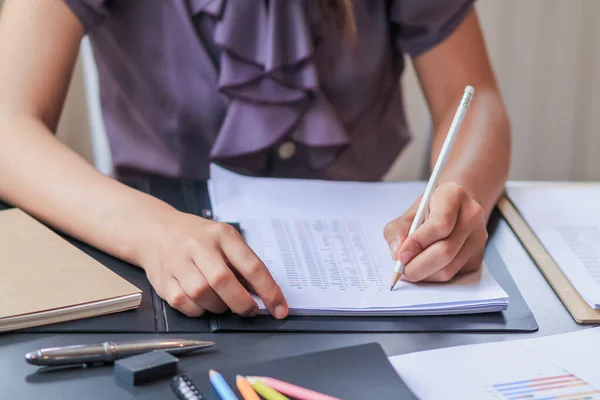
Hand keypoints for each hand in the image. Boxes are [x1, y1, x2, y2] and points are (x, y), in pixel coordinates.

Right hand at [138, 210, 288, 318]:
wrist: (157, 231)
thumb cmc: (200, 239)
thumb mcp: (226, 240)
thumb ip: (243, 264)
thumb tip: (264, 295)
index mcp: (222, 235)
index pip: (251, 265)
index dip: (269, 291)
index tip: (280, 309)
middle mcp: (198, 246)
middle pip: (223, 281)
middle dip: (241, 303)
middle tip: (249, 311)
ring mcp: (178, 263)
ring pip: (202, 294)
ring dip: (218, 307)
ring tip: (223, 304)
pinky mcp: (163, 280)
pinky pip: (183, 303)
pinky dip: (198, 310)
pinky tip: (203, 303)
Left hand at [383, 183, 487, 281]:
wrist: (453, 210)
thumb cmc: (428, 210)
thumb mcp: (408, 213)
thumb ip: (397, 230)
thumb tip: (397, 253)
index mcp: (453, 195)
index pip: (440, 225)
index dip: (417, 243)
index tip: (401, 255)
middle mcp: (472, 215)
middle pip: (445, 251)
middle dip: (418, 266)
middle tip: (402, 270)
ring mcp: (478, 238)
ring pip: (449, 268)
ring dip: (424, 274)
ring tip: (410, 267)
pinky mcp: (478, 257)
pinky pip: (453, 275)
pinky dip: (433, 276)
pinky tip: (425, 267)